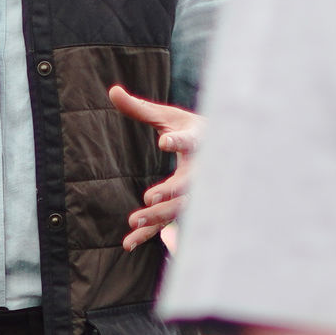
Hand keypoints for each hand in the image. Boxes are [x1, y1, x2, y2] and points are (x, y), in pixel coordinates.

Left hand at [108, 84, 200, 249]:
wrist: (224, 153)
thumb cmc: (191, 131)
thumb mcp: (169, 117)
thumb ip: (140, 108)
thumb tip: (112, 91)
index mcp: (199, 141)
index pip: (190, 141)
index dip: (179, 141)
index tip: (165, 142)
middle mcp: (201, 169)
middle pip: (188, 184)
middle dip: (170, 192)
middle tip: (149, 198)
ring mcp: (196, 191)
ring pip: (180, 208)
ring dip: (159, 217)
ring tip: (134, 221)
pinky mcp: (183, 207)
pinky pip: (168, 223)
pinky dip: (149, 233)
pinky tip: (128, 243)